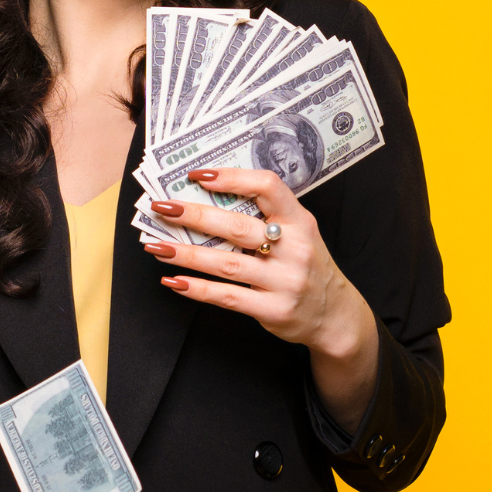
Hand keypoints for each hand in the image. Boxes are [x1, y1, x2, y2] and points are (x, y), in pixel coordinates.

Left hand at [142, 168, 378, 426]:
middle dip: (193, 215)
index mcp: (300, 220)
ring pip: (227, 263)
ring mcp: (286, 281)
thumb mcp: (298, 233)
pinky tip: (173, 281)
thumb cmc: (305, 265)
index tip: (196, 175)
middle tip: (161, 208)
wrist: (336, 315)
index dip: (232, 177)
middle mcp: (295, 248)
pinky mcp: (274, 309)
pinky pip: (228, 296)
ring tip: (156, 246)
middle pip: (237, 226)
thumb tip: (206, 198)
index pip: (268, 187)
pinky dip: (197, 289)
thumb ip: (265, 217)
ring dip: (186, 254)